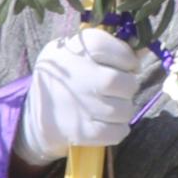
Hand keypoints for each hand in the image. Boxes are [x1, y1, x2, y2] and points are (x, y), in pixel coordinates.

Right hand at [15, 25, 152, 166]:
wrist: (33, 117)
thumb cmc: (66, 80)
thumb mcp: (75, 55)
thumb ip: (108, 50)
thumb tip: (144, 52)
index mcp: (67, 51)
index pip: (104, 46)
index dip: (125, 55)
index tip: (127, 64)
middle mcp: (72, 76)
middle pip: (120, 82)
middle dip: (129, 87)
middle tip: (120, 89)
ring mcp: (76, 106)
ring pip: (124, 110)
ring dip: (124, 110)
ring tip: (111, 107)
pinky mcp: (79, 132)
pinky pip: (117, 132)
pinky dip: (118, 129)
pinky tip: (108, 124)